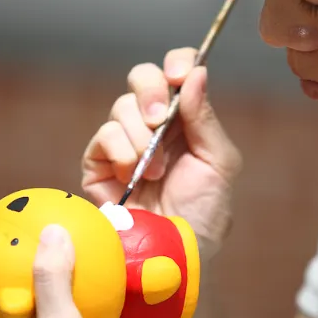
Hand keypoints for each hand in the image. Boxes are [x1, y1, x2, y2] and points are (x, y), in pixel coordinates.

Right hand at [82, 47, 242, 258]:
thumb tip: (196, 73)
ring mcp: (123, 143)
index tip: (180, 73)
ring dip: (141, 137)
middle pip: (141, 76)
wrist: (173, 254)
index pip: (177, 72)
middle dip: (151, 91)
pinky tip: (133, 175)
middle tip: (159, 119)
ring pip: (121, 106)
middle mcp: (153, 126)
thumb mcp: (218, 164)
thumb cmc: (203, 214)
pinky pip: (103, 136)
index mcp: (185, 120)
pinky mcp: (98, 164)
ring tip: (155, 170)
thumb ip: (205, 118)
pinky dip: (120, 151)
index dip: (177, 63)